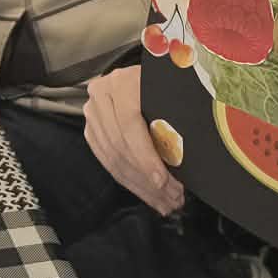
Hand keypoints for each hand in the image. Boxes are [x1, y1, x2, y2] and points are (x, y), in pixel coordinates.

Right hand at [84, 68, 184, 215]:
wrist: (150, 75)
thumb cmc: (167, 83)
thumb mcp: (172, 92)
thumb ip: (174, 119)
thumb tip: (186, 159)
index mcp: (122, 81)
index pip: (130, 124)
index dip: (145, 157)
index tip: (162, 181)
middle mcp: (101, 94)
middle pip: (120, 145)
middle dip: (147, 179)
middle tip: (172, 199)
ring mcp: (93, 112)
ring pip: (113, 157)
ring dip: (140, 185)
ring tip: (165, 202)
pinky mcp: (92, 129)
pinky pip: (106, 160)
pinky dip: (128, 180)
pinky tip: (148, 194)